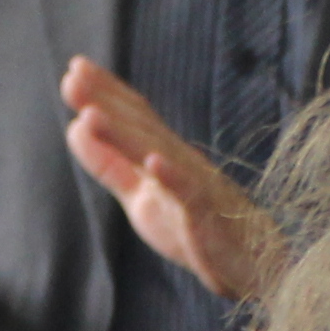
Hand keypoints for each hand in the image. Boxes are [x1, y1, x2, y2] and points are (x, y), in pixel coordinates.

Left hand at [61, 60, 284, 304]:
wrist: (256, 264)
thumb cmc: (196, 227)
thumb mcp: (138, 197)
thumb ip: (109, 164)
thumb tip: (73, 126)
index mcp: (165, 157)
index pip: (135, 117)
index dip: (107, 92)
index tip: (77, 66)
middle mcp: (182, 163)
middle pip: (142, 128)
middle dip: (107, 102)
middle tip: (74, 75)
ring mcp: (198, 188)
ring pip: (160, 155)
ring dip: (125, 135)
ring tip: (91, 114)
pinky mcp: (211, 219)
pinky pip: (192, 196)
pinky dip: (174, 178)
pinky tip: (153, 163)